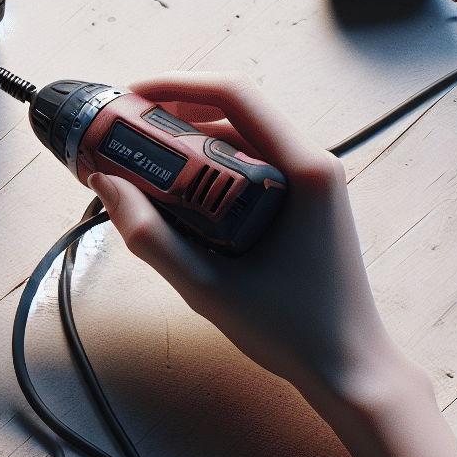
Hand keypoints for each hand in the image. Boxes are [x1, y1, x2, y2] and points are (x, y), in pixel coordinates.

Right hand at [87, 71, 400, 399]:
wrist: (350, 371)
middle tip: (125, 139)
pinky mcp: (303, 205)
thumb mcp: (207, 288)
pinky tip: (177, 202)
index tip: (131, 100)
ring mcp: (311, 184)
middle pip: (234, 114)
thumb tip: (107, 185)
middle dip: (173, 118)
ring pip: (240, 142)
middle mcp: (313, 165)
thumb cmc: (294, 332)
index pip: (235, 96)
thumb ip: (149, 236)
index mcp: (304, 171)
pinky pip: (250, 170)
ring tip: (141, 171)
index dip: (177, 86)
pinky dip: (209, 174)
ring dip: (189, 149)